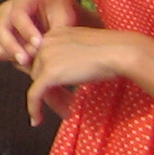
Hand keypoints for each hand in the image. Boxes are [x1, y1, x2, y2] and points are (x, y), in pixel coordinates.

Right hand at [0, 0, 86, 72]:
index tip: (38, 44)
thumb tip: (44, 44)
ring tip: (30, 64)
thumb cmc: (63, 12)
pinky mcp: (3, 39)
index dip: (26, 30)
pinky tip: (29, 64)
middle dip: (13, 46)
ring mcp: (3, 23)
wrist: (61, 18)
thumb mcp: (65, 15)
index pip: (17, 15)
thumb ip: (56, 28)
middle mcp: (8, 9)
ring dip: (12, 55)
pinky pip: (2, 52)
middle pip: (1, 29)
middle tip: (26, 60)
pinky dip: (14, 59)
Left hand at [23, 25, 144, 125]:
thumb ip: (68, 56)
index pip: (43, 60)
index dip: (50, 78)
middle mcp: (44, 43)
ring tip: (68, 112)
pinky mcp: (49, 73)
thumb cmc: (111, 50)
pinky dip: (33, 108)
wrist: (120, 52)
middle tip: (67, 105)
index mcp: (53, 34)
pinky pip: (35, 94)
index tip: (61, 90)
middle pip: (39, 73)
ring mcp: (45, 57)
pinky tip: (36, 120)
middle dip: (53, 91)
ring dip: (53, 101)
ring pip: (39, 85)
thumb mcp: (83, 48)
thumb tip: (60, 73)